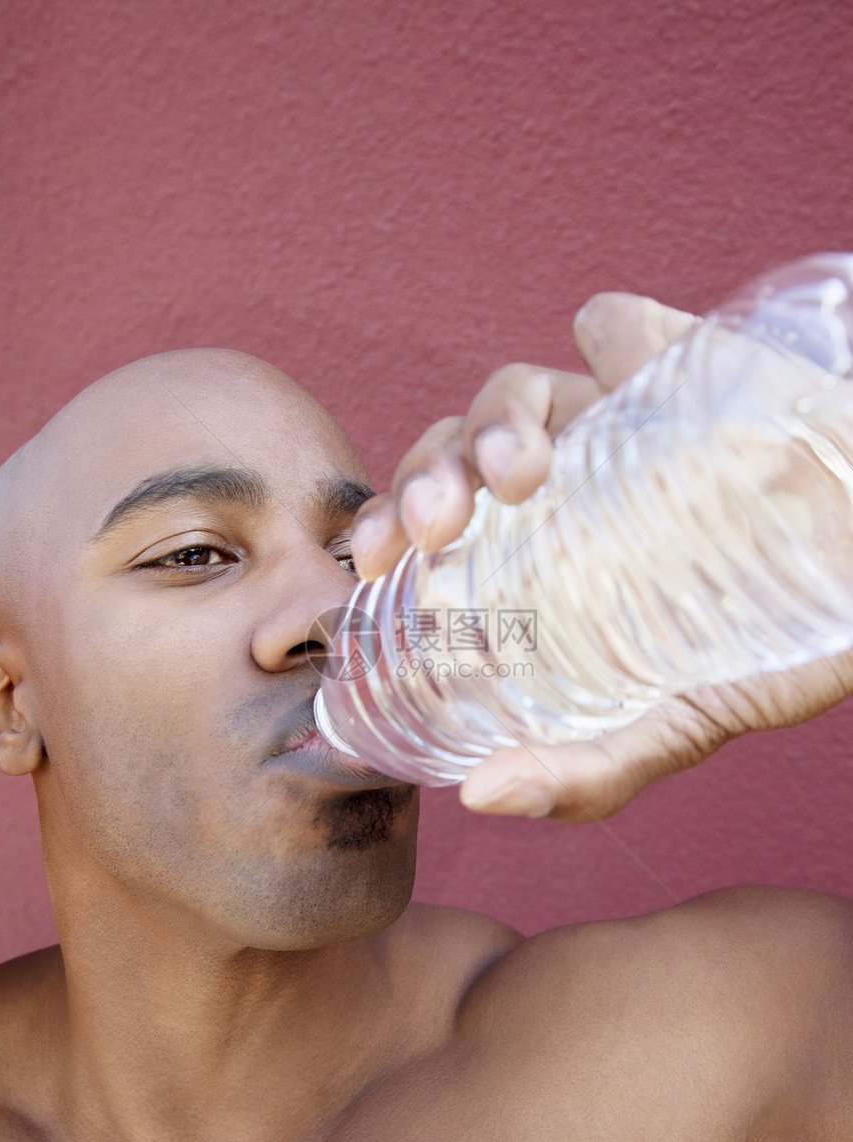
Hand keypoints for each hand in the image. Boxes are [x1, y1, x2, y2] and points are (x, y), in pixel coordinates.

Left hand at [351, 294, 852, 820]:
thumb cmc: (779, 645)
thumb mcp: (676, 723)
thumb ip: (585, 770)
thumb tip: (477, 801)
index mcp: (536, 558)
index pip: (430, 535)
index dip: (386, 539)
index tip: (375, 565)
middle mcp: (561, 485)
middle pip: (453, 456)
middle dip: (424, 478)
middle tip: (431, 524)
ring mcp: (613, 419)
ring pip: (512, 392)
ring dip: (492, 423)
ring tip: (518, 477)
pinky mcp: (677, 361)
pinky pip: (613, 328)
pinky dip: (603, 338)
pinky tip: (618, 380)